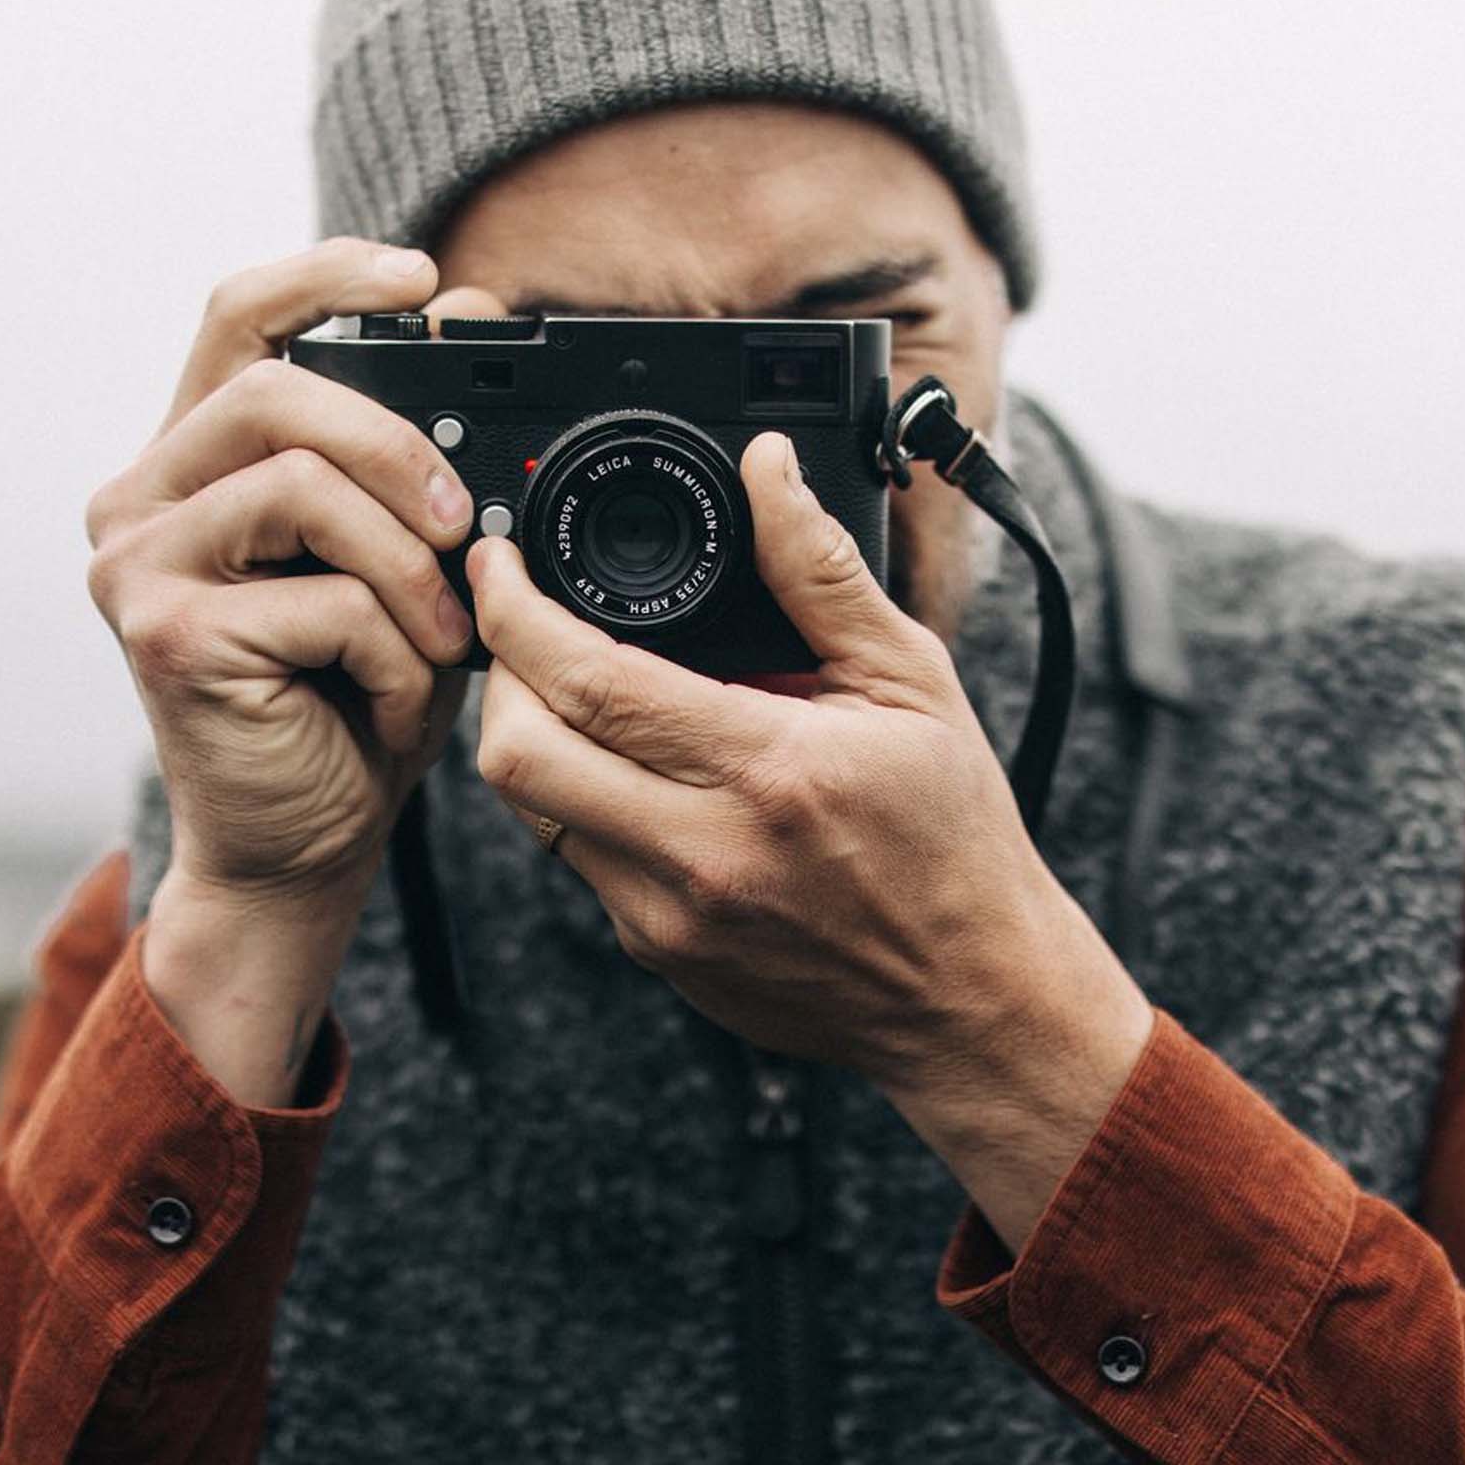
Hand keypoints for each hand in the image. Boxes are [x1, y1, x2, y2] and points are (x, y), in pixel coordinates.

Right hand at [84, 236, 500, 1101]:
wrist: (302, 846)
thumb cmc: (352, 698)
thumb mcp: (400, 556)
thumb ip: (413, 450)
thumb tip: (474, 305)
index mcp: (195, 462)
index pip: (240, 318)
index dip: (327, 273)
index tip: (425, 279)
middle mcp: (142, 499)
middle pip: (279, 389)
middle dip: (401, 448)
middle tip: (466, 525)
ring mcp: (137, 563)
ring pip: (301, 485)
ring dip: (410, 567)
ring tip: (442, 638)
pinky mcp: (164, 633)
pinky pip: (321, 597)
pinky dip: (395, 649)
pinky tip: (395, 699)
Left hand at [468, 431, 1152, 1180]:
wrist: (969, 995)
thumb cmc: (951, 838)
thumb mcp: (910, 681)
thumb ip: (820, 571)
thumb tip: (766, 469)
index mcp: (768, 772)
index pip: (590, 684)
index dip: (516, 612)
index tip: (501, 563)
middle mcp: (702, 855)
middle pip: (516, 757)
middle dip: (495, 670)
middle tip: (521, 624)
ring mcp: (667, 920)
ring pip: (531, 811)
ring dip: (532, 734)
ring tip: (579, 688)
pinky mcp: (655, 956)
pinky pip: (575, 861)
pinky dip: (580, 798)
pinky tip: (636, 768)